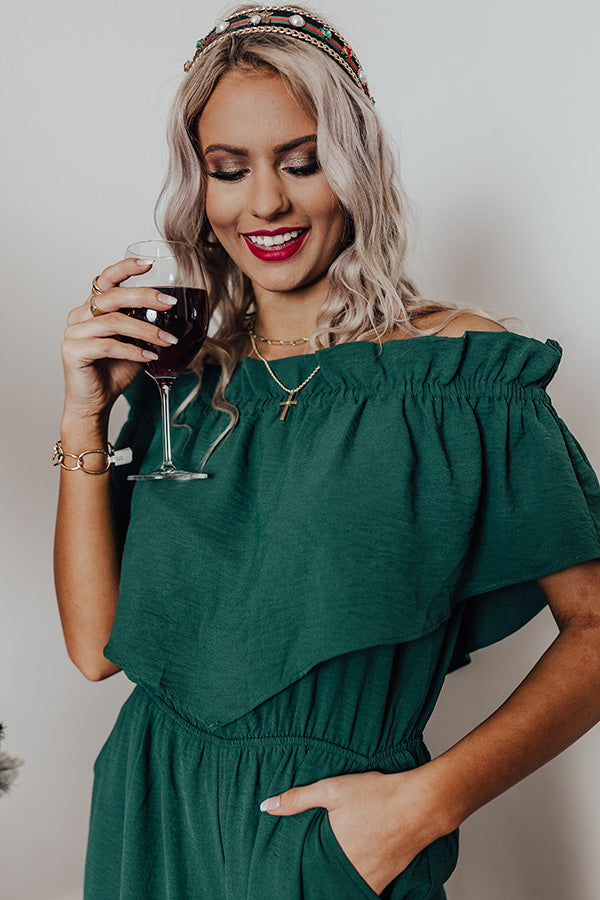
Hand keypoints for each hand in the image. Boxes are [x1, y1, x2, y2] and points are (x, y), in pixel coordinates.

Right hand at [61, 257, 179, 423]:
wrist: (95, 403)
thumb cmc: (114, 371)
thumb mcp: (134, 342)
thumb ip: (143, 324)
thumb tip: (171, 312)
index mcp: (92, 308)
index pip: (106, 279)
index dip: (126, 268)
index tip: (150, 264)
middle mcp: (79, 315)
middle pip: (113, 297)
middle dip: (145, 297)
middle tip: (170, 303)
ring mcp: (73, 333)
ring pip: (113, 322)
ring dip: (145, 330)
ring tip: (167, 341)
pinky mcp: (73, 352)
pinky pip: (107, 345)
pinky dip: (132, 350)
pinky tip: (149, 356)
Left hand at [259, 768, 443, 895]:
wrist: (421, 804)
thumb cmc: (378, 794)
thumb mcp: (333, 789)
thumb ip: (298, 799)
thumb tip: (267, 806)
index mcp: (335, 854)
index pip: (310, 882)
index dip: (301, 885)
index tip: (290, 886)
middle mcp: (354, 872)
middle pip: (328, 888)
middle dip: (318, 885)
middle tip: (307, 881)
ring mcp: (373, 878)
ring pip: (348, 890)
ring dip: (337, 884)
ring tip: (329, 875)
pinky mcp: (387, 877)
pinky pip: (368, 889)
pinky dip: (358, 884)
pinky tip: (353, 871)